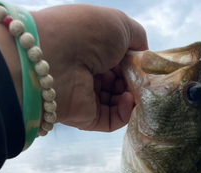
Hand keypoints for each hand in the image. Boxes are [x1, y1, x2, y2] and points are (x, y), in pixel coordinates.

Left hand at [31, 5, 147, 131]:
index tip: (145, 65)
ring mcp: (88, 97)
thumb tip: (144, 56)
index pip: (120, 61)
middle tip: (144, 80)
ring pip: (119, 103)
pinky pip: (113, 120)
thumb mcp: (120, 25)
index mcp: (93, 49)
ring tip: (137, 90)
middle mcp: (88, 73)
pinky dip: (125, 112)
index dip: (134, 64)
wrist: (56, 56)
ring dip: (133, 97)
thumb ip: (138, 38)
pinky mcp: (87, 118)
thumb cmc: (87, 33)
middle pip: (120, 83)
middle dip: (135, 82)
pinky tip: (128, 99)